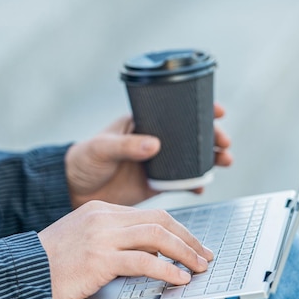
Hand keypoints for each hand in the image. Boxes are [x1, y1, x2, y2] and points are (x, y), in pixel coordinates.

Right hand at [37, 200, 213, 298]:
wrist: (22, 271)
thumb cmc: (53, 261)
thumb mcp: (85, 238)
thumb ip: (116, 238)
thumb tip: (152, 252)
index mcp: (102, 210)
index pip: (151, 214)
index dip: (178, 230)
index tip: (194, 245)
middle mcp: (104, 217)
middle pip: (160, 221)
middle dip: (189, 239)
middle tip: (205, 255)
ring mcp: (102, 236)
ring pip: (157, 237)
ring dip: (184, 253)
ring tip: (199, 268)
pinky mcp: (99, 258)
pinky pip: (143, 261)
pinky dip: (166, 270)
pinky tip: (178, 279)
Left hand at [65, 103, 232, 206]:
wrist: (73, 189)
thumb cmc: (84, 160)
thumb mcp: (102, 148)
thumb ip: (126, 146)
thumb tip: (154, 144)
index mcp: (143, 123)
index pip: (176, 111)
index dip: (200, 109)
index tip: (218, 111)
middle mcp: (155, 140)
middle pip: (192, 135)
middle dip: (213, 136)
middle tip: (224, 142)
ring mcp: (158, 163)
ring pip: (192, 159)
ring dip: (211, 159)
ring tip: (225, 161)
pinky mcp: (156, 184)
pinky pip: (181, 183)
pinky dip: (194, 185)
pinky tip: (202, 188)